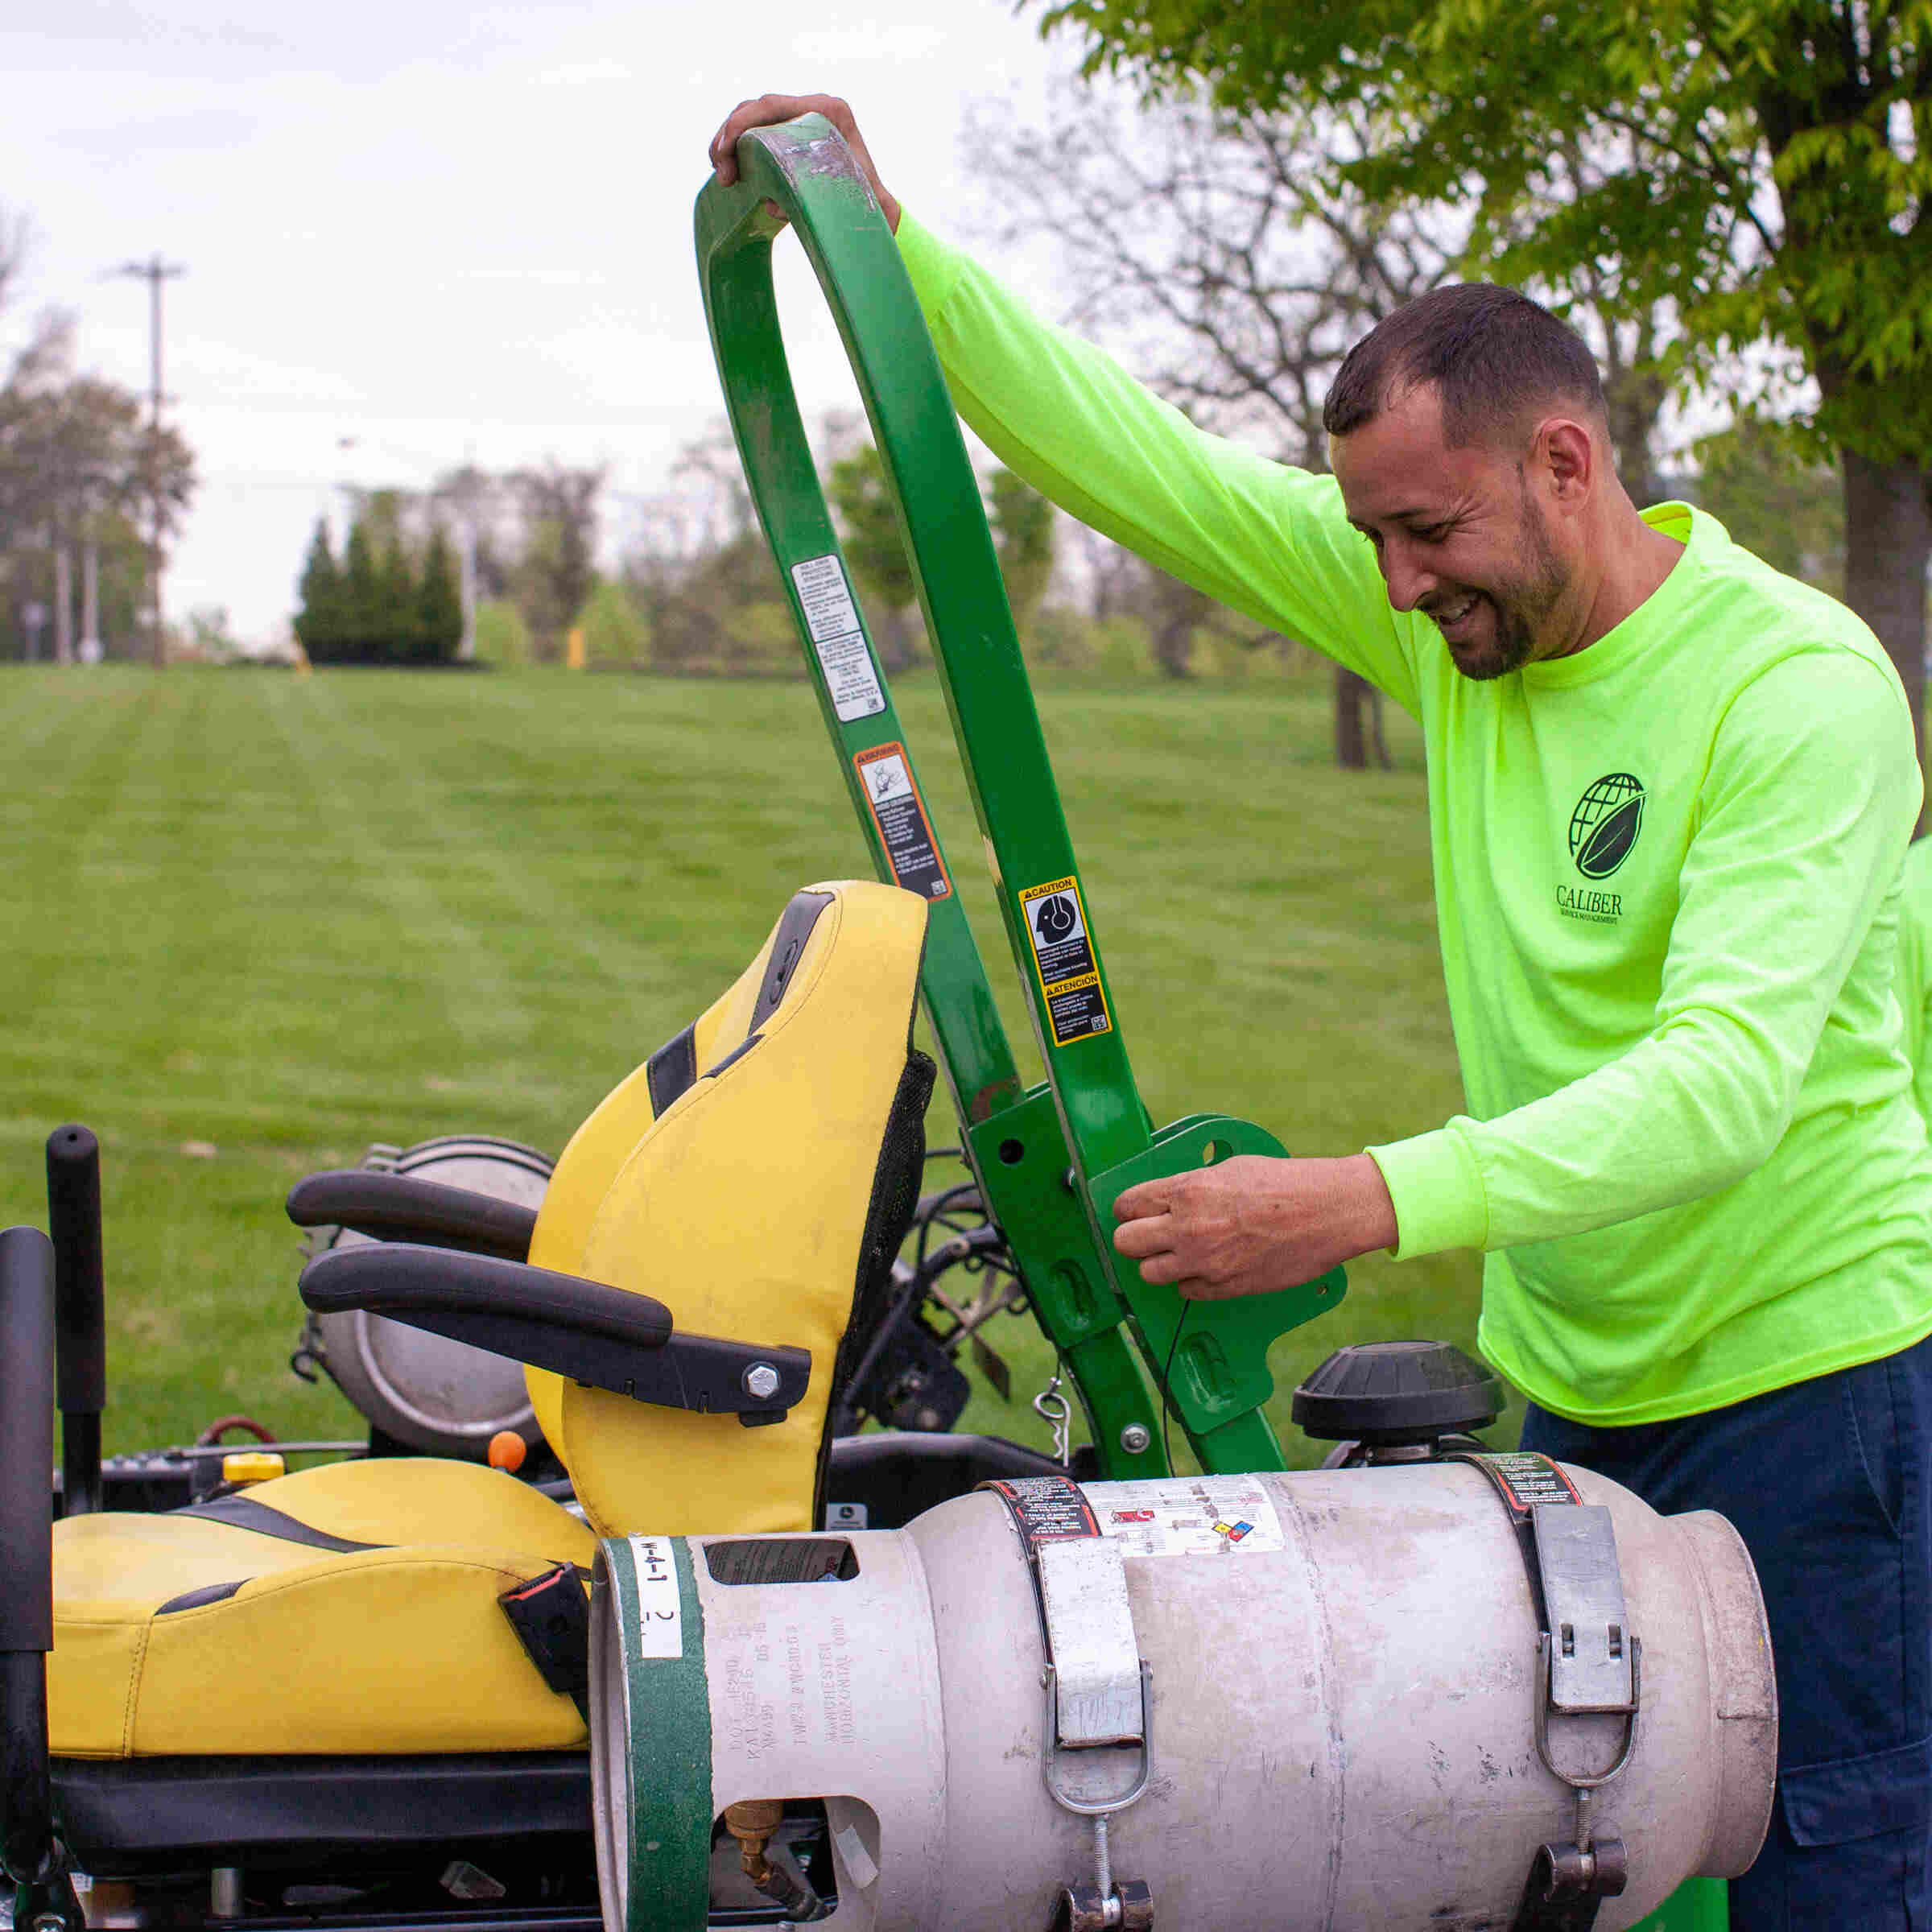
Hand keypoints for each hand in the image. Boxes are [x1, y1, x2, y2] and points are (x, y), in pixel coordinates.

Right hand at [709, 94, 900, 233]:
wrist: (871, 206)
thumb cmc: (870, 202)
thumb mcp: (874, 203)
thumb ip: (878, 208)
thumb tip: (854, 215)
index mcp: (830, 111)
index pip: (775, 104)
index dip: (743, 124)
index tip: (728, 152)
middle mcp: (811, 109)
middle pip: (757, 108)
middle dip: (729, 137)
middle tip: (722, 173)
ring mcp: (795, 120)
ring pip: (749, 119)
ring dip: (727, 144)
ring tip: (722, 177)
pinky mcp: (783, 135)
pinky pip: (750, 133)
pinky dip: (733, 150)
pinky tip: (726, 173)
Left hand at [1111, 1153, 1397, 1300]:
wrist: (1328, 1212)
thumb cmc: (1284, 1184)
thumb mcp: (1228, 1169)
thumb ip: (1190, 1186)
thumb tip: (1165, 1198)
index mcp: (1187, 1191)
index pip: (1127, 1206)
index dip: (1127, 1209)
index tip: (1132, 1212)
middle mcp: (1189, 1228)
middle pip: (1126, 1243)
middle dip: (1134, 1238)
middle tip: (1149, 1234)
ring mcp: (1205, 1262)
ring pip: (1149, 1273)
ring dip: (1160, 1262)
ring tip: (1180, 1252)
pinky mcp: (1225, 1288)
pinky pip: (1186, 1291)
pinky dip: (1192, 1281)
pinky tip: (1209, 1265)